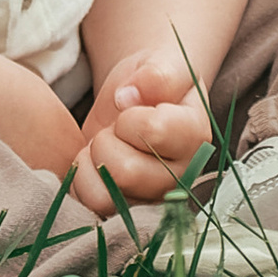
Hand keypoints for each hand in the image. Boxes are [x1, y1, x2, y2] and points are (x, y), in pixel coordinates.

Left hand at [66, 40, 216, 219]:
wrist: (139, 101)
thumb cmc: (153, 83)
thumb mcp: (162, 64)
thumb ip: (157, 74)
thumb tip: (127, 97)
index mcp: (196, 138)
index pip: (152, 132)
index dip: (129, 116)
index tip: (132, 106)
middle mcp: (180, 179)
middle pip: (126, 173)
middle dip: (107, 140)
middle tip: (114, 128)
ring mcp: (151, 201)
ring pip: (106, 197)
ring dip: (92, 163)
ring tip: (103, 145)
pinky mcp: (124, 212)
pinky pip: (90, 206)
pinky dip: (81, 180)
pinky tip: (93, 162)